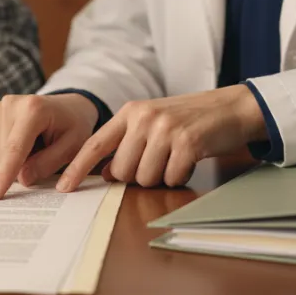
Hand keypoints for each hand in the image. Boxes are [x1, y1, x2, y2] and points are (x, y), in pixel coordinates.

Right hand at [0, 94, 98, 200]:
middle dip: (20, 167)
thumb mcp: (73, 147)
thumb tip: (22, 179)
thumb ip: (48, 164)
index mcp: (34, 109)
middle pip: (3, 155)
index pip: (15, 148)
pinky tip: (22, 144)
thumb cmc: (73, 126)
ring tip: (34, 145)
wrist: (68, 106)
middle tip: (44, 152)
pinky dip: (5, 156)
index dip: (5, 174)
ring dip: (13, 162)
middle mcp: (10, 104)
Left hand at [55, 86, 266, 192]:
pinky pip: (171, 178)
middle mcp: (144, 117)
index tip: (64, 187)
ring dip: (161, 177)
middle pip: (121, 170)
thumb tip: (106, 173)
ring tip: (175, 158)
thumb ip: (127, 144)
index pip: (95, 144)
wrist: (231, 107)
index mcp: (131, 112)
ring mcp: (165, 129)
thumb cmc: (190, 118)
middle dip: (137, 176)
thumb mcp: (153, 124)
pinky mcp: (187, 142)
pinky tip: (189, 160)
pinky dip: (180, 176)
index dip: (77, 168)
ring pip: (145, 178)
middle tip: (158, 162)